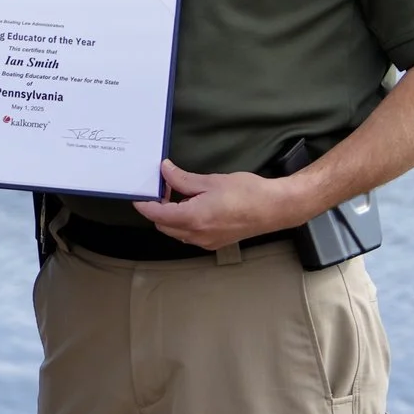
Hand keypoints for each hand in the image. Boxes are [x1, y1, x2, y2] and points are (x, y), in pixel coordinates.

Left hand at [132, 160, 314, 250]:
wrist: (275, 208)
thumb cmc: (246, 192)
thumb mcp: (210, 181)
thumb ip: (183, 179)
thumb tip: (165, 171)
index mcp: (192, 219)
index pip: (156, 214)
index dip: (144, 204)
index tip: (138, 195)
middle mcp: (196, 235)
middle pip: (164, 225)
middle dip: (158, 209)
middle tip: (164, 188)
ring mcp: (206, 242)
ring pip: (177, 231)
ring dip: (172, 216)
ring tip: (181, 194)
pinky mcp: (215, 243)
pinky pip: (190, 235)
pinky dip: (185, 222)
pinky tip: (195, 205)